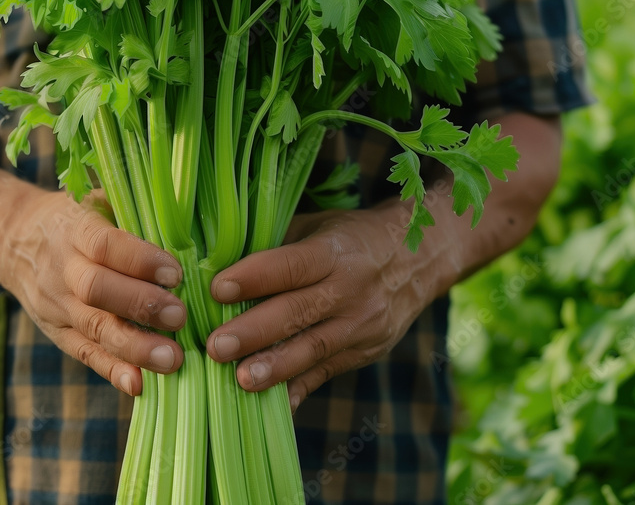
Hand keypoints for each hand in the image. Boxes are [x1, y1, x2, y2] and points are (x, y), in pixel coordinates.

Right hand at [0, 189, 186, 396]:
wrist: (15, 241)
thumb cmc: (76, 220)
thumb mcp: (96, 202)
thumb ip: (132, 213)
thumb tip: (186, 223)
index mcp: (76, 230)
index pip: (105, 245)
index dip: (140, 260)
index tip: (175, 273)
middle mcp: (63, 269)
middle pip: (96, 289)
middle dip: (140, 305)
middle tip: (179, 316)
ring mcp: (57, 305)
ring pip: (93, 328)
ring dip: (134, 347)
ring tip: (172, 358)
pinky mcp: (58, 333)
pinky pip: (84, 354)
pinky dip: (112, 371)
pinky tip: (139, 385)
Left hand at [205, 201, 446, 410]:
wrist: (419, 259)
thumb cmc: (352, 237)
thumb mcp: (319, 226)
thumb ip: (277, 245)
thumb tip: (220, 262)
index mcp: (335, 251)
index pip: (292, 266)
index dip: (255, 277)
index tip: (217, 289)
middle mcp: (351, 290)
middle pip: (299, 313)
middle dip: (254, 332)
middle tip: (215, 346)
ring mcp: (361, 325)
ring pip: (313, 350)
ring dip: (274, 368)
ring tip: (240, 380)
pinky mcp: (364, 351)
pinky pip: (325, 373)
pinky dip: (297, 390)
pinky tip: (271, 408)